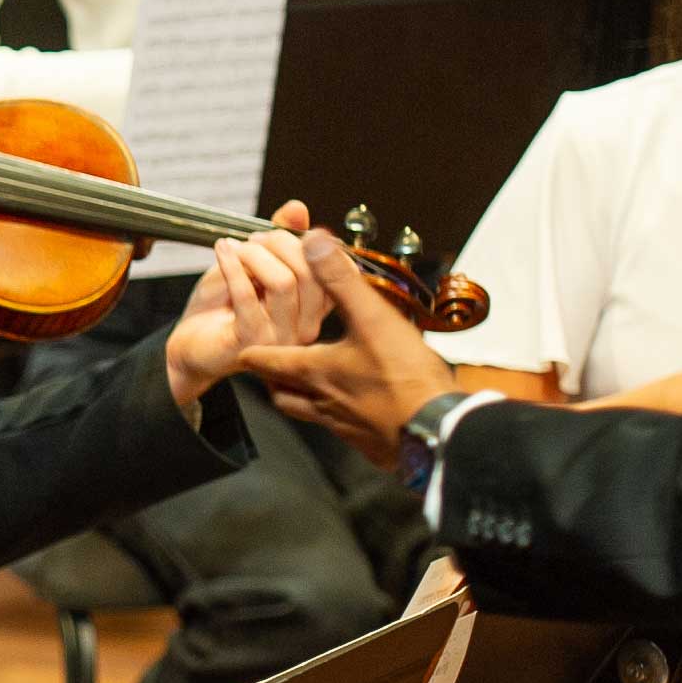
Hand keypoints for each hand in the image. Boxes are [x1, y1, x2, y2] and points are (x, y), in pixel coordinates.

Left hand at [164, 206, 326, 414]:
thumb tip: (297, 208)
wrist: (190, 343)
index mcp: (315, 308)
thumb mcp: (254, 263)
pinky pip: (247, 296)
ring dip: (255, 254)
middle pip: (310, 272)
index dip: (310, 241)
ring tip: (235, 248)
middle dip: (279, 242)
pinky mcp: (252, 341)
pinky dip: (233, 265)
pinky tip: (222, 251)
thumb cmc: (224, 304)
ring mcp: (281, 338)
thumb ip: (280, 238)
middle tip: (253, 239)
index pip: (335, 269)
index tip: (282, 230)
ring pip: (284, 282)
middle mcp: (307, 326)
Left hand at [233, 230, 459, 467]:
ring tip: (306, 381)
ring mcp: (343, 425)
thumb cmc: (404, 377)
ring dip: (300, 396)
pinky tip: (352, 402)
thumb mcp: (372, 318)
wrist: (438, 432)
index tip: (243, 344)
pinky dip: (335, 412)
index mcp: (314, 371)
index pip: (264, 361)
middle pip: (280, 393)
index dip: (251, 350)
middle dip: (270, 378)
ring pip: (307, 412)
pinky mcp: (367, 440)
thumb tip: (312, 242)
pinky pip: (339, 426)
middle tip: (269, 364)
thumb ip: (340, 281)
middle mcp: (321, 402)